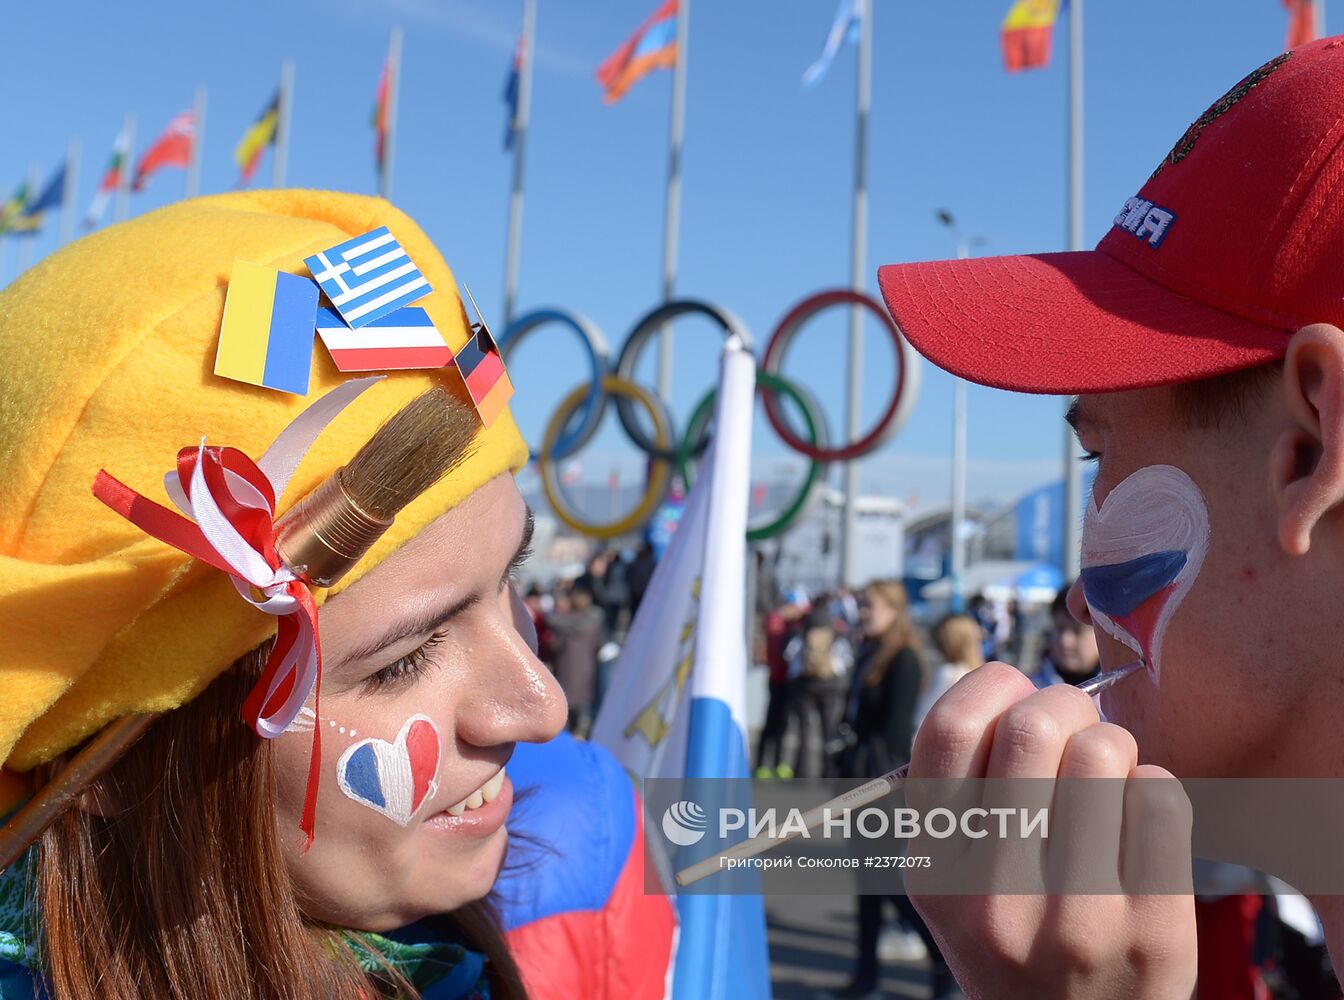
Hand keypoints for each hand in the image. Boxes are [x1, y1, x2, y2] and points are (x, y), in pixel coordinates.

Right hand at [903, 662, 1195, 999]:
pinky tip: (1136, 819)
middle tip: (1074, 724)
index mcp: (934, 870)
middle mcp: (995, 896)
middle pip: (1035, 726)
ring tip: (1106, 777)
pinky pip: (1161, 796)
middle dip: (1063, 703)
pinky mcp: (1153, 929)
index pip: (950, 728)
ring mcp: (1077, 916)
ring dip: (1112, 745)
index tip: (1012, 691)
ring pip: (1106, 751)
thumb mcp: (951, 880)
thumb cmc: (1013, 935)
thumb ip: (957, 790)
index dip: (990, 684)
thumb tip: (1012, 684)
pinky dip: (1153, 788)